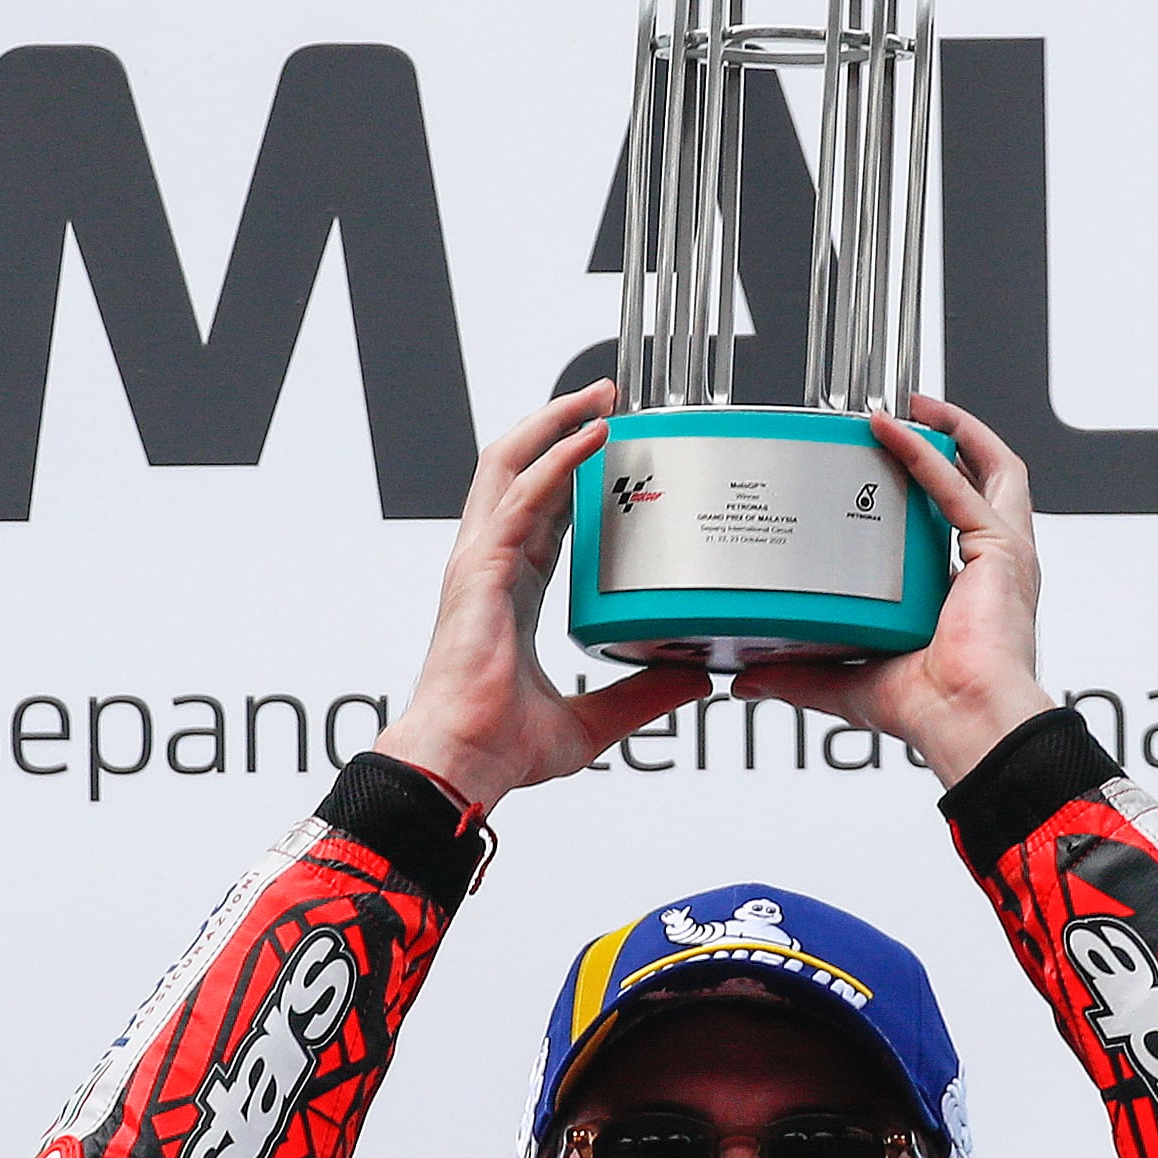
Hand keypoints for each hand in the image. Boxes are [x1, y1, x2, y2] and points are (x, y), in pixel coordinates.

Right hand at [377, 385, 708, 805]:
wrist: (463, 762)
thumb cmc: (500, 744)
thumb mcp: (591, 719)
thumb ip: (641, 695)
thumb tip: (693, 681)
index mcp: (511, 590)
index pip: (543, 511)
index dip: (572, 472)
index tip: (610, 446)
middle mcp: (492, 565)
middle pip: (521, 470)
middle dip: (561, 424)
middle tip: (608, 396)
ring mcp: (481, 561)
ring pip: (512, 464)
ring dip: (557, 422)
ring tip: (600, 396)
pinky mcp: (482, 567)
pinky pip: (522, 495)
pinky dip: (558, 459)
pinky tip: (592, 437)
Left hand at [735, 395, 1049, 788]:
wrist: (965, 721)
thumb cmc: (932, 712)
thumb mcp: (848, 684)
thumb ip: (799, 674)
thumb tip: (746, 680)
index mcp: (966, 595)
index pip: (956, 525)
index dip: (931, 490)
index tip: (887, 467)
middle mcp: (993, 570)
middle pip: (986, 484)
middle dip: (954, 441)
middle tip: (906, 417)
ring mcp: (1004, 557)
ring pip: (996, 471)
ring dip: (956, 430)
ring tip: (913, 406)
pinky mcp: (1001, 552)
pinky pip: (963, 488)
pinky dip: (927, 454)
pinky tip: (893, 430)